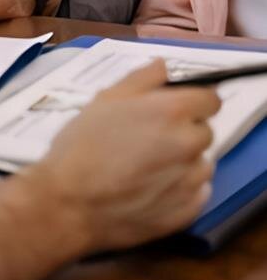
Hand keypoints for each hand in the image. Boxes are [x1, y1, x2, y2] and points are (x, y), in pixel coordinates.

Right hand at [28, 59, 220, 251]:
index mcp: (172, 111)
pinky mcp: (186, 212)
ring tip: (151, 166)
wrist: (69, 202)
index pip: (211, 100)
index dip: (194, 100)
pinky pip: (197, 194)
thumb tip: (164, 66)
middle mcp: (188, 144)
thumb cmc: (82, 143)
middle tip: (153, 137)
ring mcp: (190, 182)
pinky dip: (182, 189)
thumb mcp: (105, 99)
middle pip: (205, 131)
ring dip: (185, 161)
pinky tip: (154, 189)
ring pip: (202, 164)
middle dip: (185, 130)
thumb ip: (142, 79)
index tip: (175, 106)